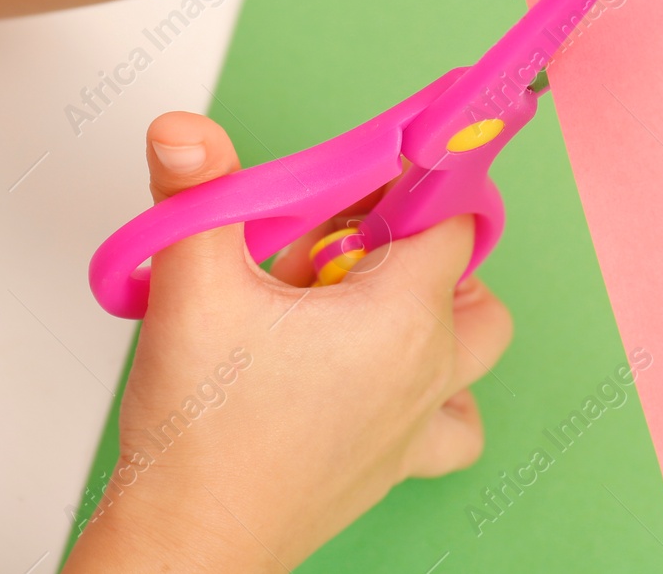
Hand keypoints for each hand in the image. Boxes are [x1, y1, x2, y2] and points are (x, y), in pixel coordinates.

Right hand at [63, 111, 513, 572]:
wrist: (189, 544)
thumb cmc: (202, 435)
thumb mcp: (193, 289)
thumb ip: (198, 195)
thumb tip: (186, 130)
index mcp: (400, 314)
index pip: (448, 217)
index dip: (406, 186)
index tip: (360, 181)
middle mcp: (427, 367)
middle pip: (468, 277)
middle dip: (413, 248)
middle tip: (337, 252)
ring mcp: (418, 421)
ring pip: (476, 346)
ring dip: (438, 313)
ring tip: (360, 305)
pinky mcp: (396, 463)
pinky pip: (456, 422)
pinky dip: (440, 395)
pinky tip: (381, 378)